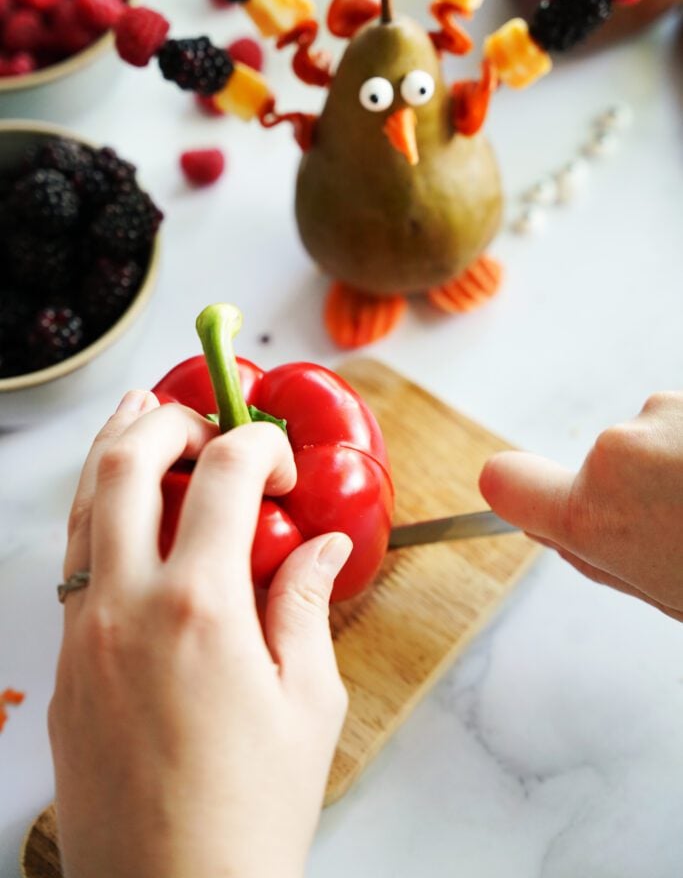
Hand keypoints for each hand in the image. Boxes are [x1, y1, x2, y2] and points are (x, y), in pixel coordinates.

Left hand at [49, 390, 351, 877]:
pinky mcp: (62, 663)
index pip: (226, 474)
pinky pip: (73, 559)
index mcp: (202, 608)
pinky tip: (122, 508)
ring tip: (140, 412)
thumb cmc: (249, 815)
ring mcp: (83, 632)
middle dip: (169, 418)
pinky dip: (97, 511)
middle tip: (205, 420)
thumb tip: (321, 547)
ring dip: (114, 445)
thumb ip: (306, 606)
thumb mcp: (308, 704)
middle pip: (128, 462)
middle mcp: (128, 605)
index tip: (279, 463)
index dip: (259, 445)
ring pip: (83, 503)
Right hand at [480, 392, 682, 621]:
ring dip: (677, 464)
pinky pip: (680, 421)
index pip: (508, 484)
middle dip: (639, 489)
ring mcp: (657, 416)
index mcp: (595, 516)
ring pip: (650, 441)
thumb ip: (598, 557)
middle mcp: (615, 453)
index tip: (508, 490)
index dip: (509, 489)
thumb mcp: (663, 593)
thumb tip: (548, 529)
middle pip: (604, 467)